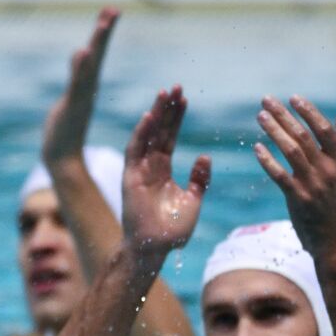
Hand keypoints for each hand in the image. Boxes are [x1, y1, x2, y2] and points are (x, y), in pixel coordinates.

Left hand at [41, 7, 117, 168]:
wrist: (62, 161)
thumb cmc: (64, 133)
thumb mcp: (68, 100)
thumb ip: (76, 79)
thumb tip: (79, 60)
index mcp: (86, 86)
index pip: (95, 54)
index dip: (103, 34)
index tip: (111, 11)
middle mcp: (86, 89)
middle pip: (96, 55)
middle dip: (104, 32)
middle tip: (113, 9)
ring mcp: (80, 98)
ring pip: (89, 66)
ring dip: (97, 44)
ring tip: (104, 22)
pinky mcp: (71, 108)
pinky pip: (77, 85)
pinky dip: (81, 69)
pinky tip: (83, 52)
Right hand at [121, 85, 210, 255]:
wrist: (155, 248)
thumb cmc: (172, 231)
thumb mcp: (193, 201)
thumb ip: (199, 180)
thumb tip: (205, 156)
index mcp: (163, 171)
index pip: (169, 138)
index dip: (176, 118)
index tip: (184, 98)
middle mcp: (150, 167)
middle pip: (158, 131)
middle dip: (166, 109)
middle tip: (175, 86)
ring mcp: (139, 171)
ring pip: (147, 136)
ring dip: (155, 114)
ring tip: (164, 94)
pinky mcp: (131, 178)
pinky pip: (135, 151)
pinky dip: (141, 134)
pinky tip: (150, 117)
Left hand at [254, 96, 335, 255]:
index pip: (324, 130)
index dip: (308, 112)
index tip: (293, 98)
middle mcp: (329, 170)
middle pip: (303, 136)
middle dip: (284, 115)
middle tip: (266, 100)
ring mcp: (314, 184)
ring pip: (291, 151)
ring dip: (274, 131)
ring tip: (260, 116)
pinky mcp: (299, 199)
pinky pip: (279, 175)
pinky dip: (267, 160)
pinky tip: (256, 148)